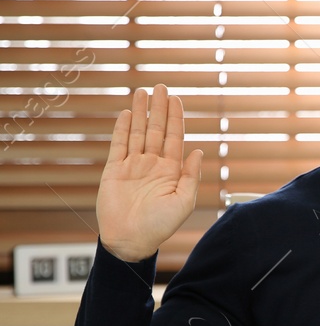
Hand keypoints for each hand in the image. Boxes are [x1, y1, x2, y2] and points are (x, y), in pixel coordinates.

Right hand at [95, 85, 202, 262]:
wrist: (130, 239)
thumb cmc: (160, 225)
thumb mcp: (184, 202)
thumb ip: (191, 176)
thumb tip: (198, 150)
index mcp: (172, 172)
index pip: (174, 139)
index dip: (176, 119)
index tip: (176, 99)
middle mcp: (153, 165)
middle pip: (156, 130)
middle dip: (159, 109)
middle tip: (161, 86)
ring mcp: (134, 165)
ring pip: (137, 132)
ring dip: (140, 112)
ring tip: (142, 91)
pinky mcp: (114, 169)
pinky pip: (119, 144)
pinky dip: (122, 128)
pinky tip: (126, 113)